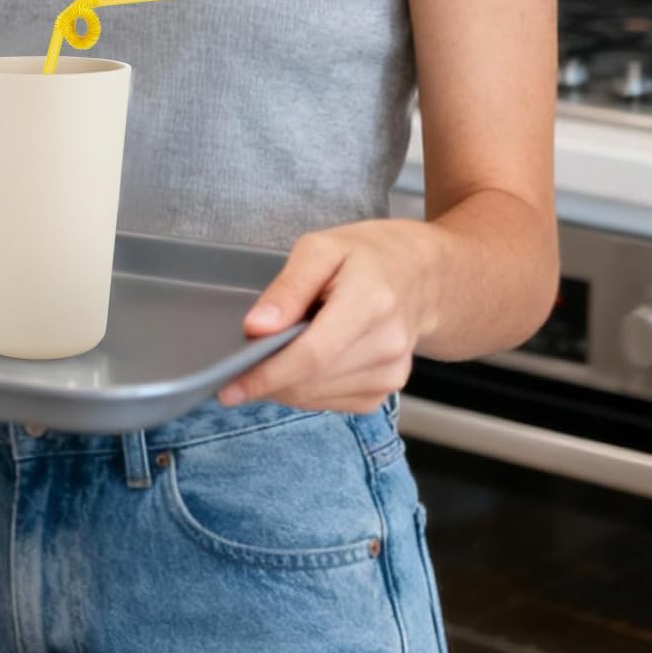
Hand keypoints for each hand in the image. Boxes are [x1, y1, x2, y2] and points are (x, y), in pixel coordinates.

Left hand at [217, 219, 435, 413]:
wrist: (422, 276)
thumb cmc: (367, 256)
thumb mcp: (321, 249)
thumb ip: (287, 288)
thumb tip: (256, 327)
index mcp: (370, 302)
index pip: (312, 354)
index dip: (267, 374)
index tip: (229, 385)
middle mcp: (386, 344)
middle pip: (312, 380)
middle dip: (268, 380)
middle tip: (239, 370)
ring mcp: (391, 372)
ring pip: (318, 397)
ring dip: (285, 386)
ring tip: (275, 357)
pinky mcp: (387, 389)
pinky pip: (333, 402)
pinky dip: (307, 390)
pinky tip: (304, 365)